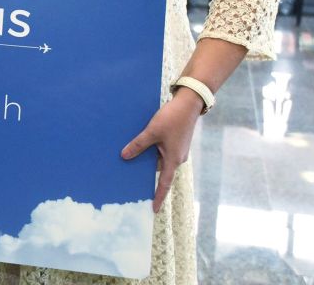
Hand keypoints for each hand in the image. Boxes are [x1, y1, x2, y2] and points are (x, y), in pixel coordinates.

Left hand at [120, 88, 203, 212]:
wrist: (189, 104)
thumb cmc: (172, 118)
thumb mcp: (152, 131)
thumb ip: (138, 145)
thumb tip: (124, 156)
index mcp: (173, 159)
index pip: (164, 183)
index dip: (159, 196)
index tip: (154, 209)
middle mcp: (177, 158)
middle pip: (160, 172)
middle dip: (147, 177)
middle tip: (131, 184)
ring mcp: (177, 150)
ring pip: (160, 161)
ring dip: (148, 162)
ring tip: (130, 164)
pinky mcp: (176, 142)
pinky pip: (162, 152)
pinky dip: (152, 153)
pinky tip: (140, 148)